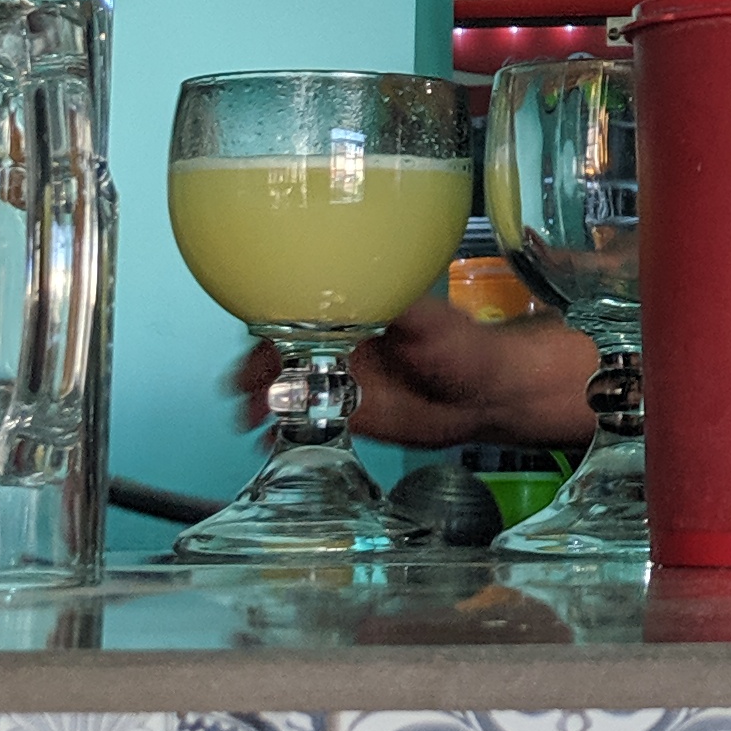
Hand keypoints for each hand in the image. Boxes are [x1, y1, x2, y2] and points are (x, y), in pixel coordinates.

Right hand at [223, 298, 596, 450]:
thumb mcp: (425, 320)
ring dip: (262, 404)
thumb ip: (389, 304)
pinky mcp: (348, 416)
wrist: (488, 392)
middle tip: (242, 396)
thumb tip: (357, 285)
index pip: (294, 317)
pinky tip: (271, 446)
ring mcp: (340, 382)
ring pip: (286, 391)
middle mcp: (339, 347)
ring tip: (250, 423)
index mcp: (351, 315)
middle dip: (254, 373)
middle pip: (279, 356)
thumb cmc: (463, 346)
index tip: (250, 349)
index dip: (267, 333)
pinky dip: (283, 434)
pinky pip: (306, 423)